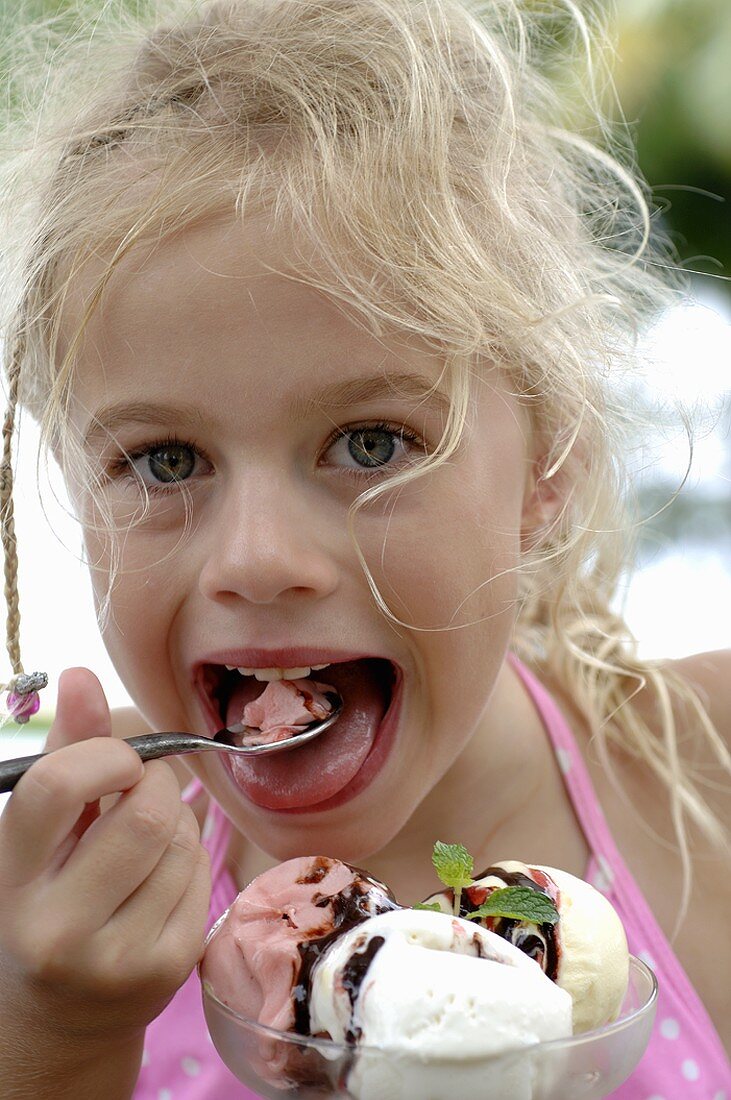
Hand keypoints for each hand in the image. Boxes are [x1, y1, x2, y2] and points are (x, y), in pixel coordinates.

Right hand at [0, 667, 210, 1053]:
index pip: (57, 787)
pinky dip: (191, 859)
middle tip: (141, 790)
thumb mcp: (38, 836)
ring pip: (183, 842)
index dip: (102, 755)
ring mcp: (117, 958)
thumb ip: (64, 752)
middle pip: (145, 814)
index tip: (114, 763)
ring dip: (176, 822)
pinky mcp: (167, 970)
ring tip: (145, 841)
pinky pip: (203, 877)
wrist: (58, 1022)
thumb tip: (80, 673)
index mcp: (13, 881)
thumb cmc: (46, 903)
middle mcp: (58, 927)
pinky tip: (160, 880)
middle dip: (155, 784)